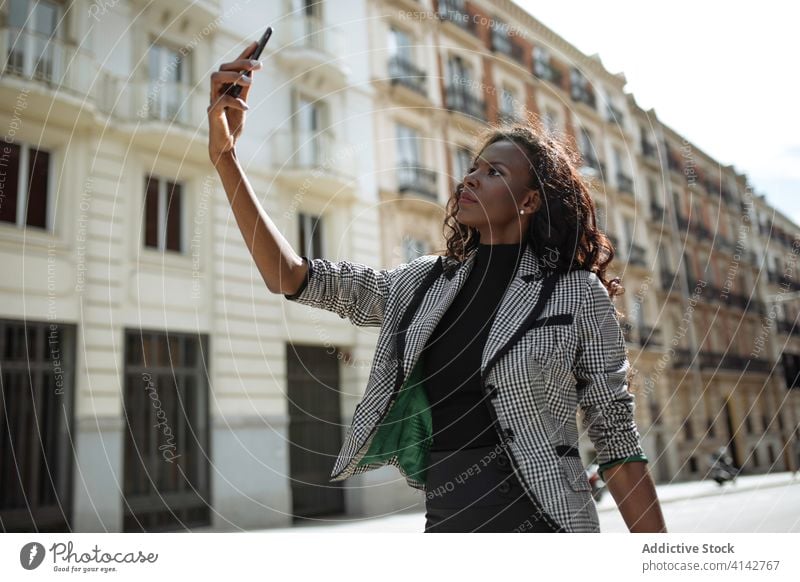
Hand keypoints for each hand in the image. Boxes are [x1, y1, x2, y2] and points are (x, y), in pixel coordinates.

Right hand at [207, 41, 262, 165]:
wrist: (226, 147)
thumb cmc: (232, 125)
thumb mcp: (242, 104)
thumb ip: (245, 89)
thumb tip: (251, 71)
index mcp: (224, 87)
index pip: (232, 66)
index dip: (243, 54)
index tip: (257, 43)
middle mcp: (216, 91)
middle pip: (223, 68)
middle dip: (241, 63)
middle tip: (258, 64)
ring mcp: (213, 100)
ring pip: (216, 77)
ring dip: (234, 76)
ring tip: (249, 82)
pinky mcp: (213, 112)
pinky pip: (222, 100)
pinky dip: (235, 102)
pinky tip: (245, 107)